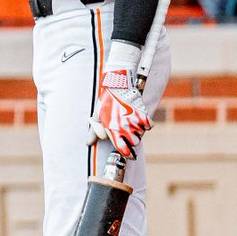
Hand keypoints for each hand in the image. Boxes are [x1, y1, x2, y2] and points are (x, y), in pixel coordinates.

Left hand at [88, 42, 150, 157]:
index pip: (121, 148)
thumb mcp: (98, 114)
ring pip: (140, 135)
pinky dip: (146, 124)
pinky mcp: (143, 113)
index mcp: (112, 127)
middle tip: (128, 136)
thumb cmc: (106, 99)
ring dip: (137, 133)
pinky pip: (149, 126)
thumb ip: (94, 130)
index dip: (125, 152)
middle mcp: (124, 126)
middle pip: (133, 143)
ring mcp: (134, 120)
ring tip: (132, 126)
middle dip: (131, 141)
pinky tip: (140, 120)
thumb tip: (87, 143)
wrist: (118, 81)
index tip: (128, 154)